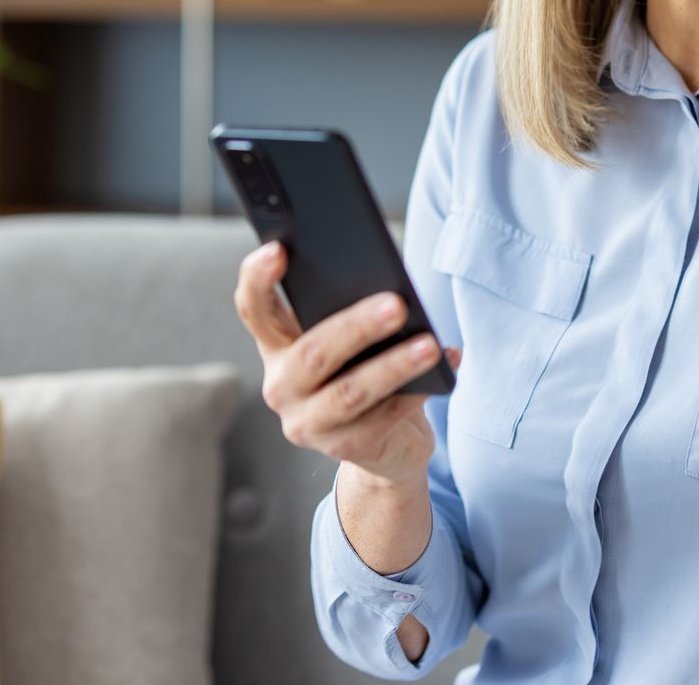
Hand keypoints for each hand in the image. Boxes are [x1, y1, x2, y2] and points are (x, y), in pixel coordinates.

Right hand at [233, 240, 462, 489]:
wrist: (384, 444)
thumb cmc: (366, 369)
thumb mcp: (350, 340)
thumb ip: (350, 312)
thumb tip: (393, 290)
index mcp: (276, 345)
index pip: (254, 309)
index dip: (257, 279)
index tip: (278, 250)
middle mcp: (281, 386)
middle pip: (311, 353)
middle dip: (356, 327)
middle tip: (396, 304)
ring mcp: (307, 422)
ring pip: (350, 392)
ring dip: (394, 366)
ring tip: (429, 345)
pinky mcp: (343, 448)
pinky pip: (383, 418)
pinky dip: (417, 393)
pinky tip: (444, 367)